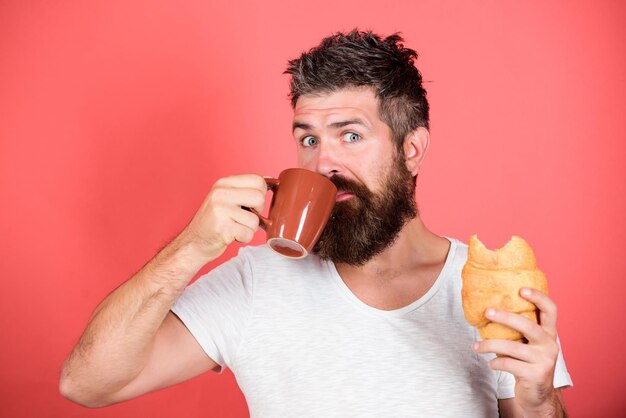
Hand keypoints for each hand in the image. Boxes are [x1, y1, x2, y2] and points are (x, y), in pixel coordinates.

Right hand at [183, 174, 266, 259]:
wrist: (194, 242)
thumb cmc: (214, 221)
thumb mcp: (226, 197)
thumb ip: (245, 188)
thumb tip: (270, 179)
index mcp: (224, 183)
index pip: (257, 180)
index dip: (262, 193)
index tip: (253, 203)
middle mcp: (221, 193)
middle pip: (259, 198)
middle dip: (257, 211)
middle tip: (244, 216)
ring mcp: (220, 210)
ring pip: (255, 220)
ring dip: (249, 228)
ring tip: (235, 227)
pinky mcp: (223, 227)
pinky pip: (248, 233)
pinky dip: (243, 238)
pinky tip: (231, 235)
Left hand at [473, 288, 559, 414]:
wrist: (537, 395)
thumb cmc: (527, 363)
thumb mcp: (527, 345)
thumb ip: (517, 330)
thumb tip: (487, 309)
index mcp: (549, 333)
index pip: (551, 310)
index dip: (538, 297)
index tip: (521, 289)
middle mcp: (550, 344)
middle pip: (528, 325)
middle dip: (506, 317)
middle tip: (487, 311)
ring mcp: (545, 360)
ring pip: (513, 347)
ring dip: (490, 345)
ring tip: (476, 346)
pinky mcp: (536, 375)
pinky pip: (509, 364)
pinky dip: (495, 363)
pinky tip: (490, 364)